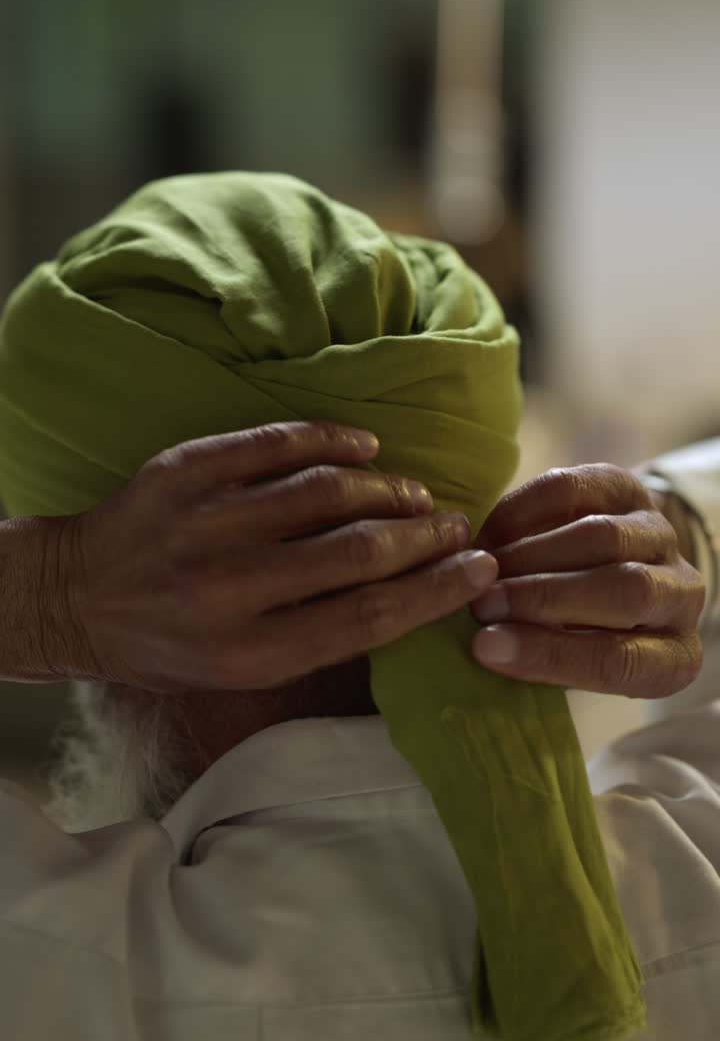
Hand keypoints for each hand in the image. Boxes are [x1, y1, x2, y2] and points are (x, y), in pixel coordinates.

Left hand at [42, 421, 496, 691]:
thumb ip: (316, 638)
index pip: (367, 618)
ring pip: (324, 493)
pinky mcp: (185, 472)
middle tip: (456, 525)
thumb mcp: (237, 670)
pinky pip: (275, 444)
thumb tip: (408, 596)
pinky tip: (365, 446)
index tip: (478, 568)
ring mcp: (204, 525)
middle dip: (423, 537)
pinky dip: (331, 440)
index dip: (435, 590)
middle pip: (357, 554)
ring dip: (387, 489)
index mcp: (247, 654)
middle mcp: (227, 592)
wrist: (73, 596)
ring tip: (415, 492)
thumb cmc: (165, 644)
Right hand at [469, 463, 704, 696]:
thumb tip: (486, 643)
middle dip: (545, 597)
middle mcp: (681, 594)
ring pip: (602, 537)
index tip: (487, 646)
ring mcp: (659, 535)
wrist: (608, 571)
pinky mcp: (627, 488)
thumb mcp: (574, 662)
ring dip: (531, 555)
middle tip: (483, 603)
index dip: (550, 654)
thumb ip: (543, 656)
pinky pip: (576, 490)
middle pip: (625, 590)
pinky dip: (524, 511)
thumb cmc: (584, 636)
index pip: (621, 663)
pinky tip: (491, 535)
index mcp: (673, 657)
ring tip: (483, 569)